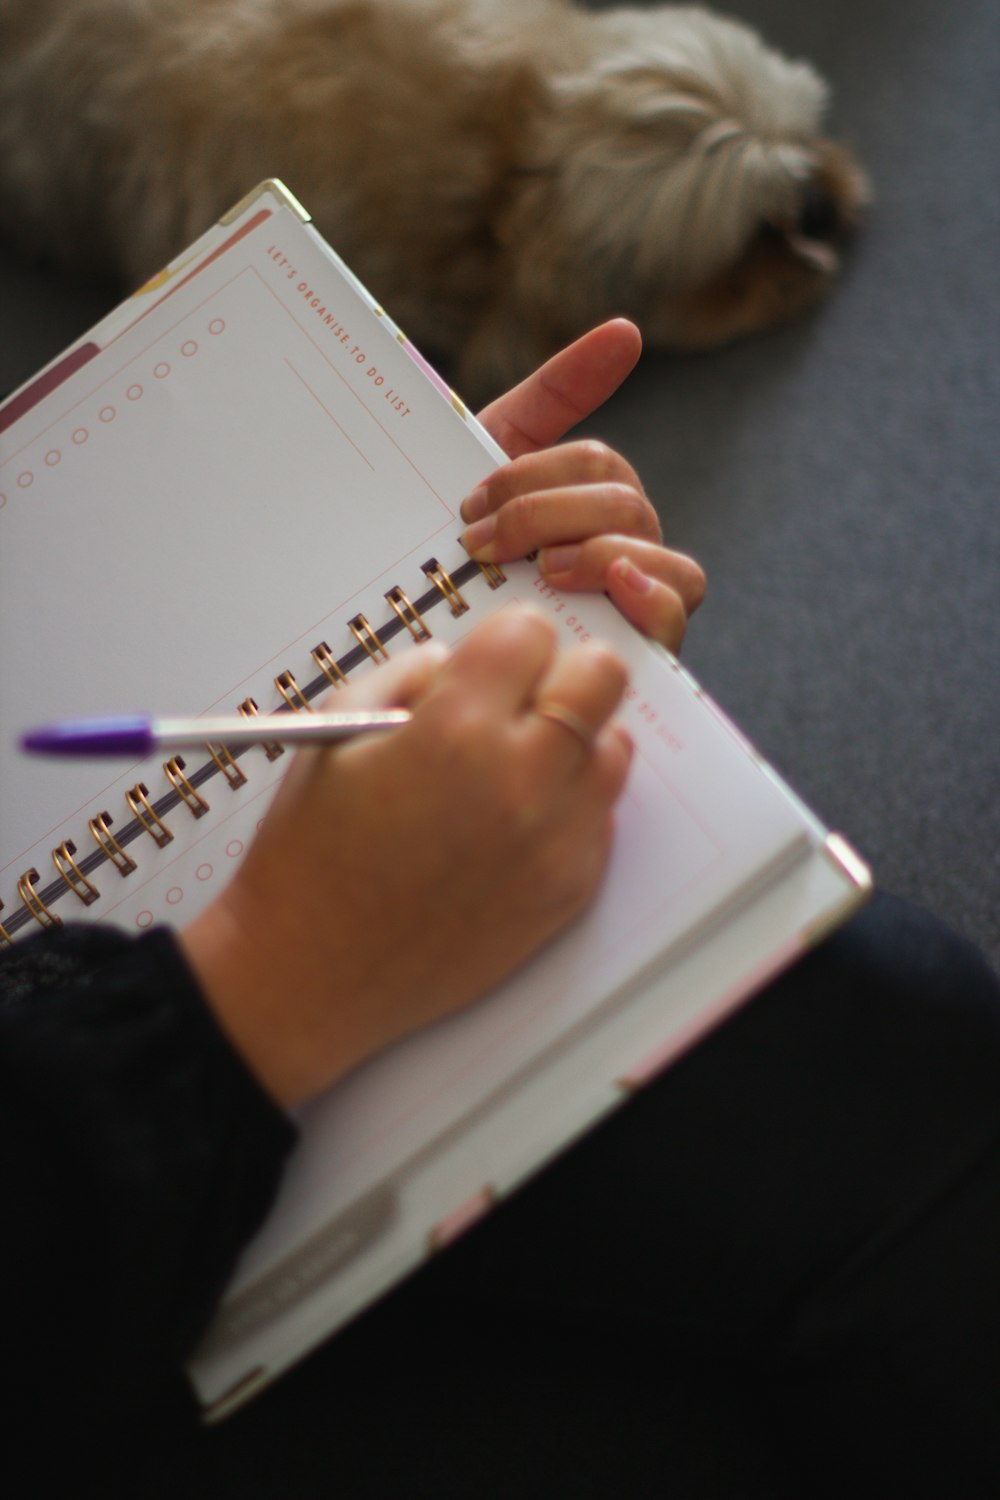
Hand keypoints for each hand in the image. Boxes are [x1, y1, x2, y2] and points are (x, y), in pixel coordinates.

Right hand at [180, 610, 631, 1107]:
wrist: (312, 972)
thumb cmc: (311, 858)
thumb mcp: (337, 732)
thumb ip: (410, 673)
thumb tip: (462, 657)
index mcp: (456, 730)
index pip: (533, 631)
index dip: (505, 642)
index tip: (490, 663)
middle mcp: (521, 781)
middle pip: (602, 676)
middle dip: (560, 676)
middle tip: (520, 702)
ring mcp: (556, 839)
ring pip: (615, 747)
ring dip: (573, 744)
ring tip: (512, 770)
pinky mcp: (571, 889)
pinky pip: (601, 817)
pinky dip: (569, 807)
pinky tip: (510, 826)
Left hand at [467, 319, 705, 652]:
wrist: (424, 626)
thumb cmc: (468, 545)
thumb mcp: (493, 460)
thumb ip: (556, 393)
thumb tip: (628, 330)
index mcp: (596, 503)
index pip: (596, 464)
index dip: (533, 476)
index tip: (471, 501)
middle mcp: (629, 547)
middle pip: (622, 504)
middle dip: (546, 516)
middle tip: (482, 545)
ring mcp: (641, 599)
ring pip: (653, 553)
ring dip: (591, 553)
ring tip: (539, 570)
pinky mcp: (643, 650)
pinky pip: (676, 611)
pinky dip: (650, 594)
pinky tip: (614, 584)